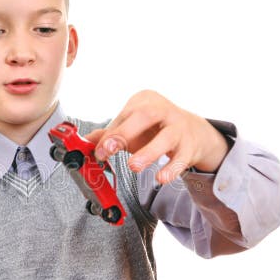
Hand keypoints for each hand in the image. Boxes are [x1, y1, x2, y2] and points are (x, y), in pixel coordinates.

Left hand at [84, 90, 228, 183]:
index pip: (126, 115)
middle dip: (125, 133)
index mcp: (145, 101)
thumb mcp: (133, 128)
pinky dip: (171, 168)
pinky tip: (161, 178)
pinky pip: (182, 158)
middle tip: (109, 150)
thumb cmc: (156, 129)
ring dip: (149, 153)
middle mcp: (164, 110)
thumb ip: (110, 135)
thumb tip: (85, 143)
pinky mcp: (190, 146)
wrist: (194, 132)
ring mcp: (180, 128)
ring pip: (166, 137)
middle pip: (146, 116)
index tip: (99, 150)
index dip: (110, 133)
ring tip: (134, 166)